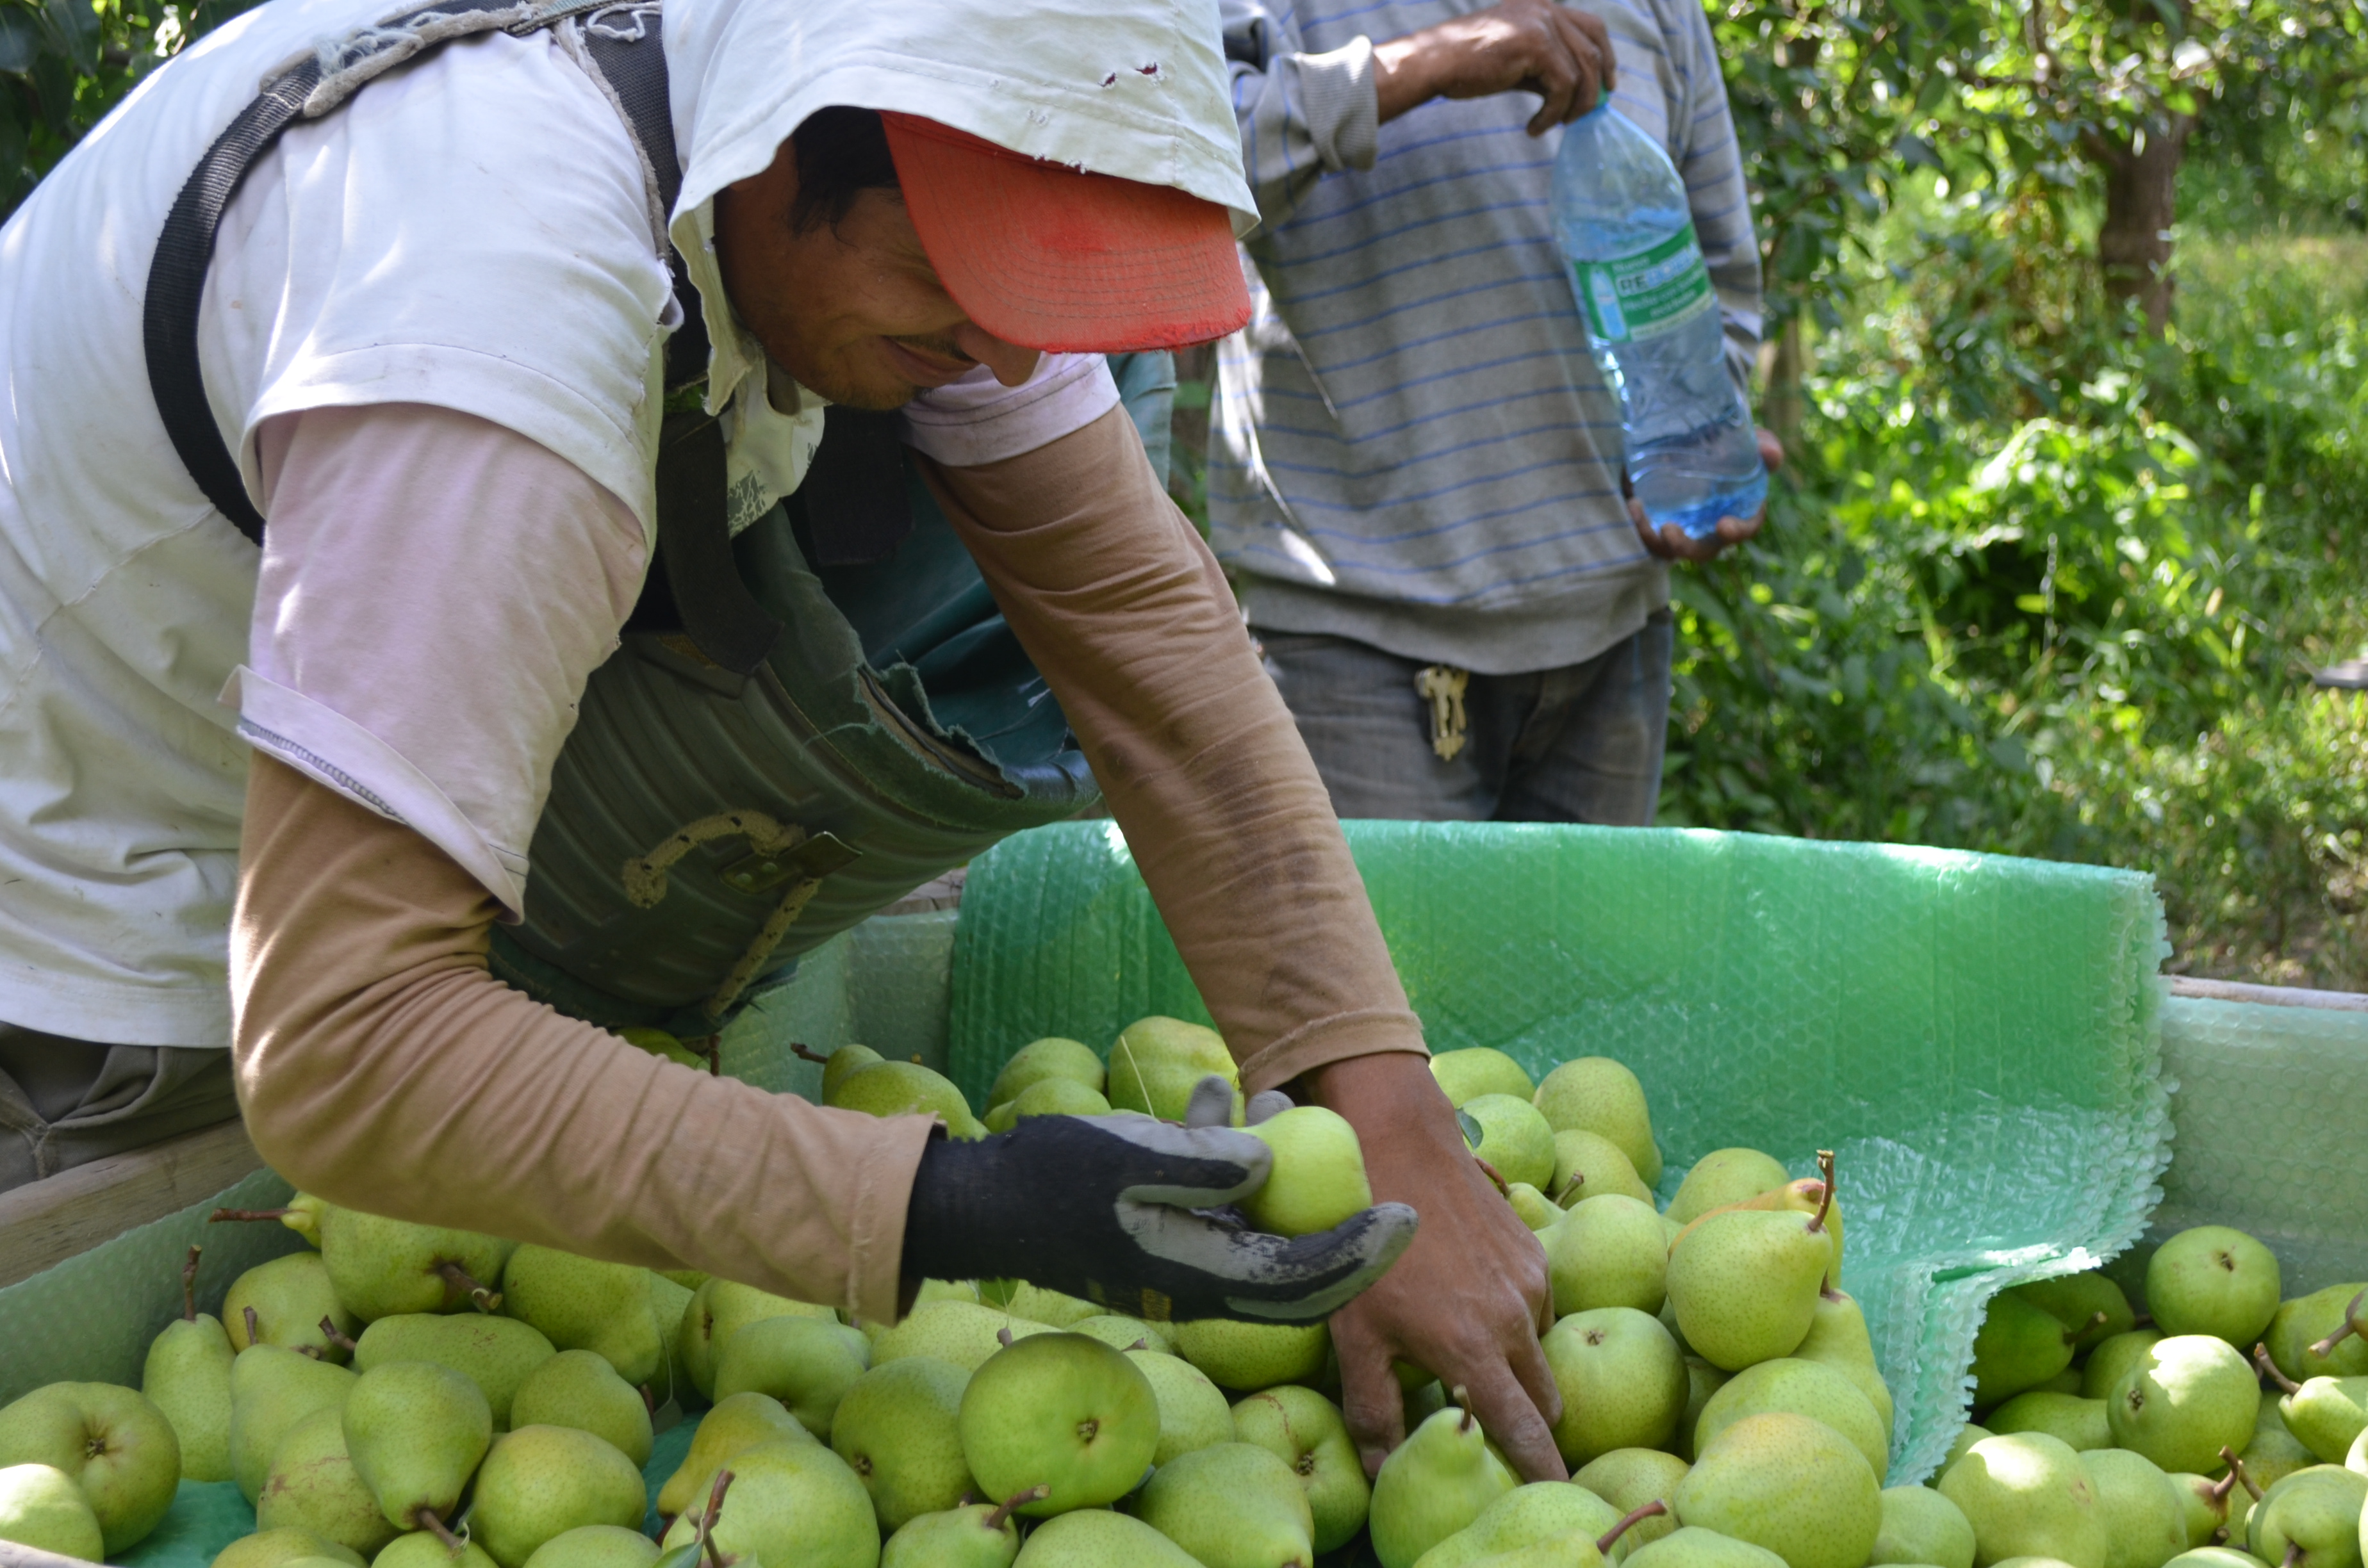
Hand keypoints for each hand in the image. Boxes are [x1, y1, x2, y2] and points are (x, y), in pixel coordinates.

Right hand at [898, 1080, 1417, 1324]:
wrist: (983, 1202)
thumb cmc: (1053, 1177)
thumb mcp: (1128, 1157)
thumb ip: (1204, 1160)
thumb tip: (1269, 1161)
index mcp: (1201, 1275)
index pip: (1306, 1282)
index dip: (1362, 1253)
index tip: (1405, 1215)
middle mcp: (1200, 1278)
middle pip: (1297, 1267)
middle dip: (1337, 1218)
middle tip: (1372, 1171)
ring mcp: (1180, 1258)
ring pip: (1257, 1225)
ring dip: (1275, 1166)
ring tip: (1271, 1097)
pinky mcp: (1161, 1232)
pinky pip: (1215, 1202)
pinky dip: (1226, 1154)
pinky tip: (1219, 1094)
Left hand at [1302, 1052, 1565, 1481]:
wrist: (1395, 1147)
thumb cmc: (1363, 1248)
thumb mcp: (1354, 1336)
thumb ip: (1374, 1411)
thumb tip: (1382, 1474)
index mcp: (1474, 1350)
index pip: (1527, 1434)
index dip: (1541, 1472)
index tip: (1550, 1496)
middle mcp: (1515, 1320)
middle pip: (1547, 1401)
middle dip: (1532, 1427)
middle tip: (1502, 1436)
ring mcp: (1530, 1282)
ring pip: (1542, 1352)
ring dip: (1521, 1369)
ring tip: (1475, 1361)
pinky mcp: (1533, 1251)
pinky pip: (1539, 1307)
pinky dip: (1517, 1322)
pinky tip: (1473, 1303)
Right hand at [1373, 0, 1615, 133]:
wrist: (1433, 63)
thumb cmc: (1467, 66)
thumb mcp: (1517, 62)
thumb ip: (1548, 69)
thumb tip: (1579, 94)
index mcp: (1543, 6)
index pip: (1592, 27)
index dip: (1606, 57)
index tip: (1608, 86)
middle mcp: (1546, 8)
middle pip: (1594, 47)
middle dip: (1597, 86)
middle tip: (1587, 115)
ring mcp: (1542, 22)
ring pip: (1582, 72)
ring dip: (1572, 107)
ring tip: (1551, 125)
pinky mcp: (1536, 44)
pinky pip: (1563, 87)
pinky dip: (1553, 113)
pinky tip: (1534, 127)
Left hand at [1631, 427, 1784, 562]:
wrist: (1680, 438)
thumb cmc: (1722, 443)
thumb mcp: (1743, 439)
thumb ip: (1762, 444)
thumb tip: (1770, 453)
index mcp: (1740, 510)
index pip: (1746, 529)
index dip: (1738, 531)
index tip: (1724, 526)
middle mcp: (1710, 527)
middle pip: (1703, 551)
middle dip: (1686, 547)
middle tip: (1669, 531)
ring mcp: (1683, 529)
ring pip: (1669, 549)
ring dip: (1654, 539)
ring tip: (1639, 512)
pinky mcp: (1656, 525)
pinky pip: (1646, 536)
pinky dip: (1637, 525)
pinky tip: (1632, 505)